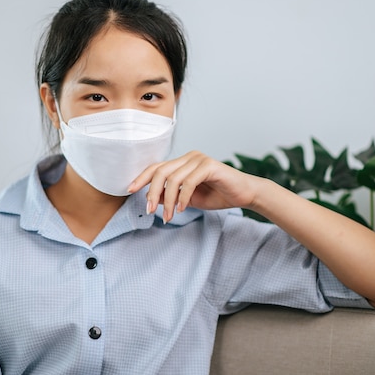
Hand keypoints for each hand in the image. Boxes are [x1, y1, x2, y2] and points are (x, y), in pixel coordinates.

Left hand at [128, 151, 257, 222]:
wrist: (244, 194)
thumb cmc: (218, 195)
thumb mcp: (188, 199)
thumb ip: (171, 196)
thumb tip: (152, 199)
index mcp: (182, 162)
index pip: (156, 167)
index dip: (141, 178)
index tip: (129, 190)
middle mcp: (189, 157)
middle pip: (160, 171)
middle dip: (151, 192)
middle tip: (149, 210)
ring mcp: (199, 159)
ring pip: (173, 178)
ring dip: (168, 201)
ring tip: (169, 216)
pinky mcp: (210, 165)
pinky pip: (188, 182)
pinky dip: (183, 197)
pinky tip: (183, 209)